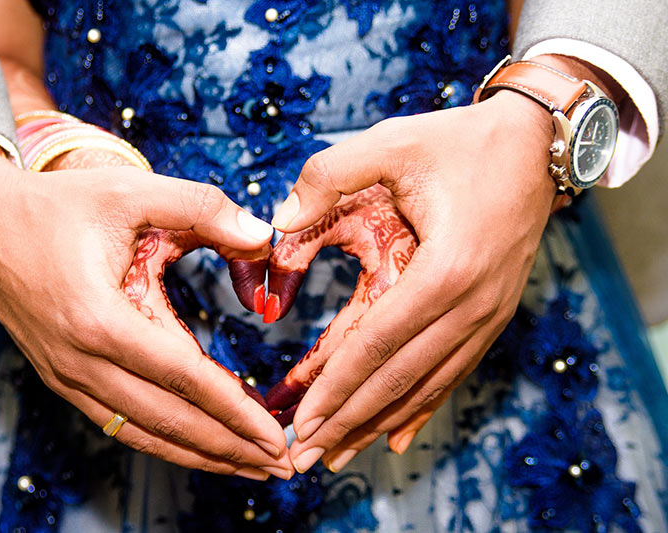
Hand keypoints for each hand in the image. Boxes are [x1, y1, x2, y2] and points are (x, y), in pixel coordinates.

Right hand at [0, 142, 293, 479]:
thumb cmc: (58, 205)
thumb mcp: (133, 192)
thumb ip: (204, 208)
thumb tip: (265, 236)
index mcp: (99, 318)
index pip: (184, 378)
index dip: (235, 412)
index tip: (275, 436)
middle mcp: (79, 360)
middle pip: (168, 420)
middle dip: (229, 448)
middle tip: (279, 466)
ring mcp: (66, 376)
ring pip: (142, 432)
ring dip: (199, 454)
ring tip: (247, 468)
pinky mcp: (62, 378)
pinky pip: (118, 423)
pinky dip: (161, 440)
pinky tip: (193, 447)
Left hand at [269, 88, 556, 473]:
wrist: (533, 145)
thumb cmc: (457, 143)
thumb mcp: (389, 143)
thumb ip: (326, 175)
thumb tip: (277, 221)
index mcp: (443, 269)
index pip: (377, 344)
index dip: (335, 386)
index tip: (301, 421)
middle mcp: (471, 306)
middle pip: (399, 379)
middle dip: (348, 422)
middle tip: (304, 459)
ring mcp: (488, 317)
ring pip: (426, 386)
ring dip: (378, 424)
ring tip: (337, 456)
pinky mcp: (492, 317)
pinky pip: (452, 373)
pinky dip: (420, 407)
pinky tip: (396, 437)